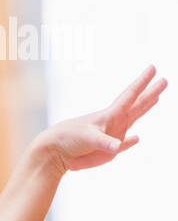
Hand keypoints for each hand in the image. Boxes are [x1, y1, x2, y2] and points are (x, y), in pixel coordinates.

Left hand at [41, 63, 167, 172]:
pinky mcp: (108, 152)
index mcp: (110, 115)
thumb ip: (104, 142)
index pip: (130, 95)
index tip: (153, 68)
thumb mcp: (87, 139)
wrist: (56, 152)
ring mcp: (112, 136)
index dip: (142, 82)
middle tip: (165, 79)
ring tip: (156, 98)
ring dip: (145, 108)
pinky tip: (137, 138)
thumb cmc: (69, 139)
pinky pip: (123, 145)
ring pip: (133, 119)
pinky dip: (129, 142)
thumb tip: (119, 146)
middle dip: (151, 92)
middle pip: (137, 104)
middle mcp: (114, 122)